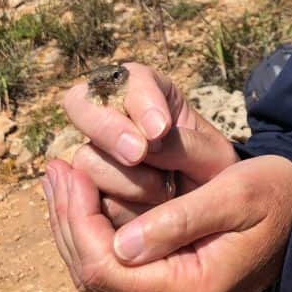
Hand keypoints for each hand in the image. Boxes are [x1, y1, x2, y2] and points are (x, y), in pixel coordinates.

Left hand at [42, 153, 291, 291]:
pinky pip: (118, 273)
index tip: (67, 169)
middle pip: (94, 275)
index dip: (78, 217)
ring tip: (59, 179)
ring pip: (100, 276)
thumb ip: (179, 220)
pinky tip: (85, 201)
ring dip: (75, 226)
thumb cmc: (280, 199)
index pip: (107, 267)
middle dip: (67, 219)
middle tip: (52, 168)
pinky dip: (96, 235)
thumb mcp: (236, 194)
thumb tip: (120, 244)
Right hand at [64, 63, 237, 224]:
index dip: (140, 102)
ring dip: (124, 178)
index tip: (160, 129)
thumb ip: (184, 144)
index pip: (129, 79)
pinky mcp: (86, 192)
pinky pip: (87, 199)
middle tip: (138, 154)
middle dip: (110, 130)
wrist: (207, 213)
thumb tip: (145, 145)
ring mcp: (95, 153)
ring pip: (86, 158)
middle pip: (80, 104)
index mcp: (146, 90)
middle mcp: (112, 116)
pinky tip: (145, 212)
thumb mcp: (211, 154)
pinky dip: (118, 208)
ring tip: (162, 190)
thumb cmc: (211, 171)